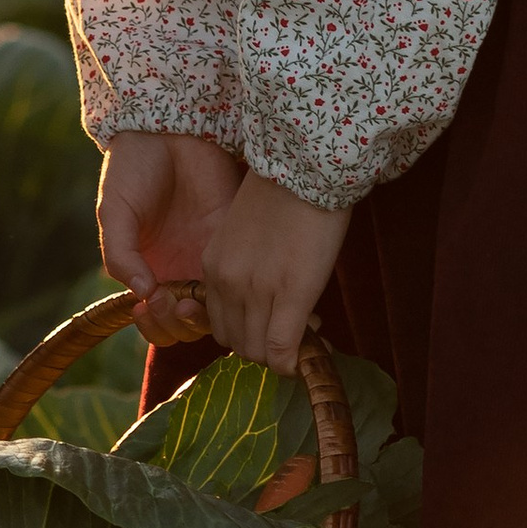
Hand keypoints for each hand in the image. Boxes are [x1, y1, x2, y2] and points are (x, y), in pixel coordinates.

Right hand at [98, 130, 243, 339]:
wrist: (168, 129)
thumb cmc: (133, 168)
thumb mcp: (115, 211)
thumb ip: (120, 253)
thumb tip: (140, 293)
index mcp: (149, 269)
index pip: (154, 317)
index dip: (152, 323)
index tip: (147, 305)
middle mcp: (181, 271)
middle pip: (187, 324)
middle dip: (176, 325)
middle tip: (170, 302)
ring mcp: (211, 258)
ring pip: (218, 311)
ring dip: (203, 318)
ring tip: (191, 300)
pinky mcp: (236, 240)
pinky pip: (243, 279)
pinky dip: (237, 293)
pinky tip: (223, 287)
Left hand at [197, 173, 350, 375]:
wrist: (306, 166)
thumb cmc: (284, 192)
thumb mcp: (245, 234)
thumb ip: (246, 268)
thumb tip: (269, 300)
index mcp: (212, 266)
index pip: (220, 324)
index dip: (250, 334)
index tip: (276, 325)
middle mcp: (225, 282)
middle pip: (236, 344)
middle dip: (265, 347)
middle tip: (295, 330)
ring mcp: (254, 290)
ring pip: (257, 352)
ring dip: (281, 353)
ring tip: (308, 330)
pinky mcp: (289, 294)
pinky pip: (281, 349)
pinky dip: (294, 361)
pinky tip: (314, 351)